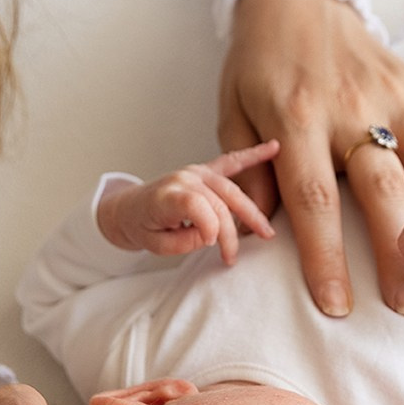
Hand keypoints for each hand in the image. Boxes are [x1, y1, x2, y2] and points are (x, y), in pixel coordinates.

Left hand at [97, 141, 278, 263]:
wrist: (129, 208)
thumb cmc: (142, 226)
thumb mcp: (155, 245)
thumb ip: (183, 242)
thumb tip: (211, 235)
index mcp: (167, 196)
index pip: (197, 206)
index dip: (209, 227)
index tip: (210, 245)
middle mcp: (184, 179)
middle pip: (219, 202)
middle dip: (231, 232)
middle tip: (233, 256)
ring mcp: (195, 173)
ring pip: (232, 190)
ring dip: (251, 212)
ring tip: (266, 232)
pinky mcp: (204, 171)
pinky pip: (231, 162)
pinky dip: (253, 155)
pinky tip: (274, 148)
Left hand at [221, 0, 403, 317]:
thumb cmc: (259, 65)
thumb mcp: (233, 113)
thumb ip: (248, 172)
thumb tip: (259, 232)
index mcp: (297, 118)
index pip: (314, 199)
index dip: (326, 256)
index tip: (336, 304)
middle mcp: (352, 107)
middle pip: (380, 190)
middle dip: (396, 253)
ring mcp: (394, 94)